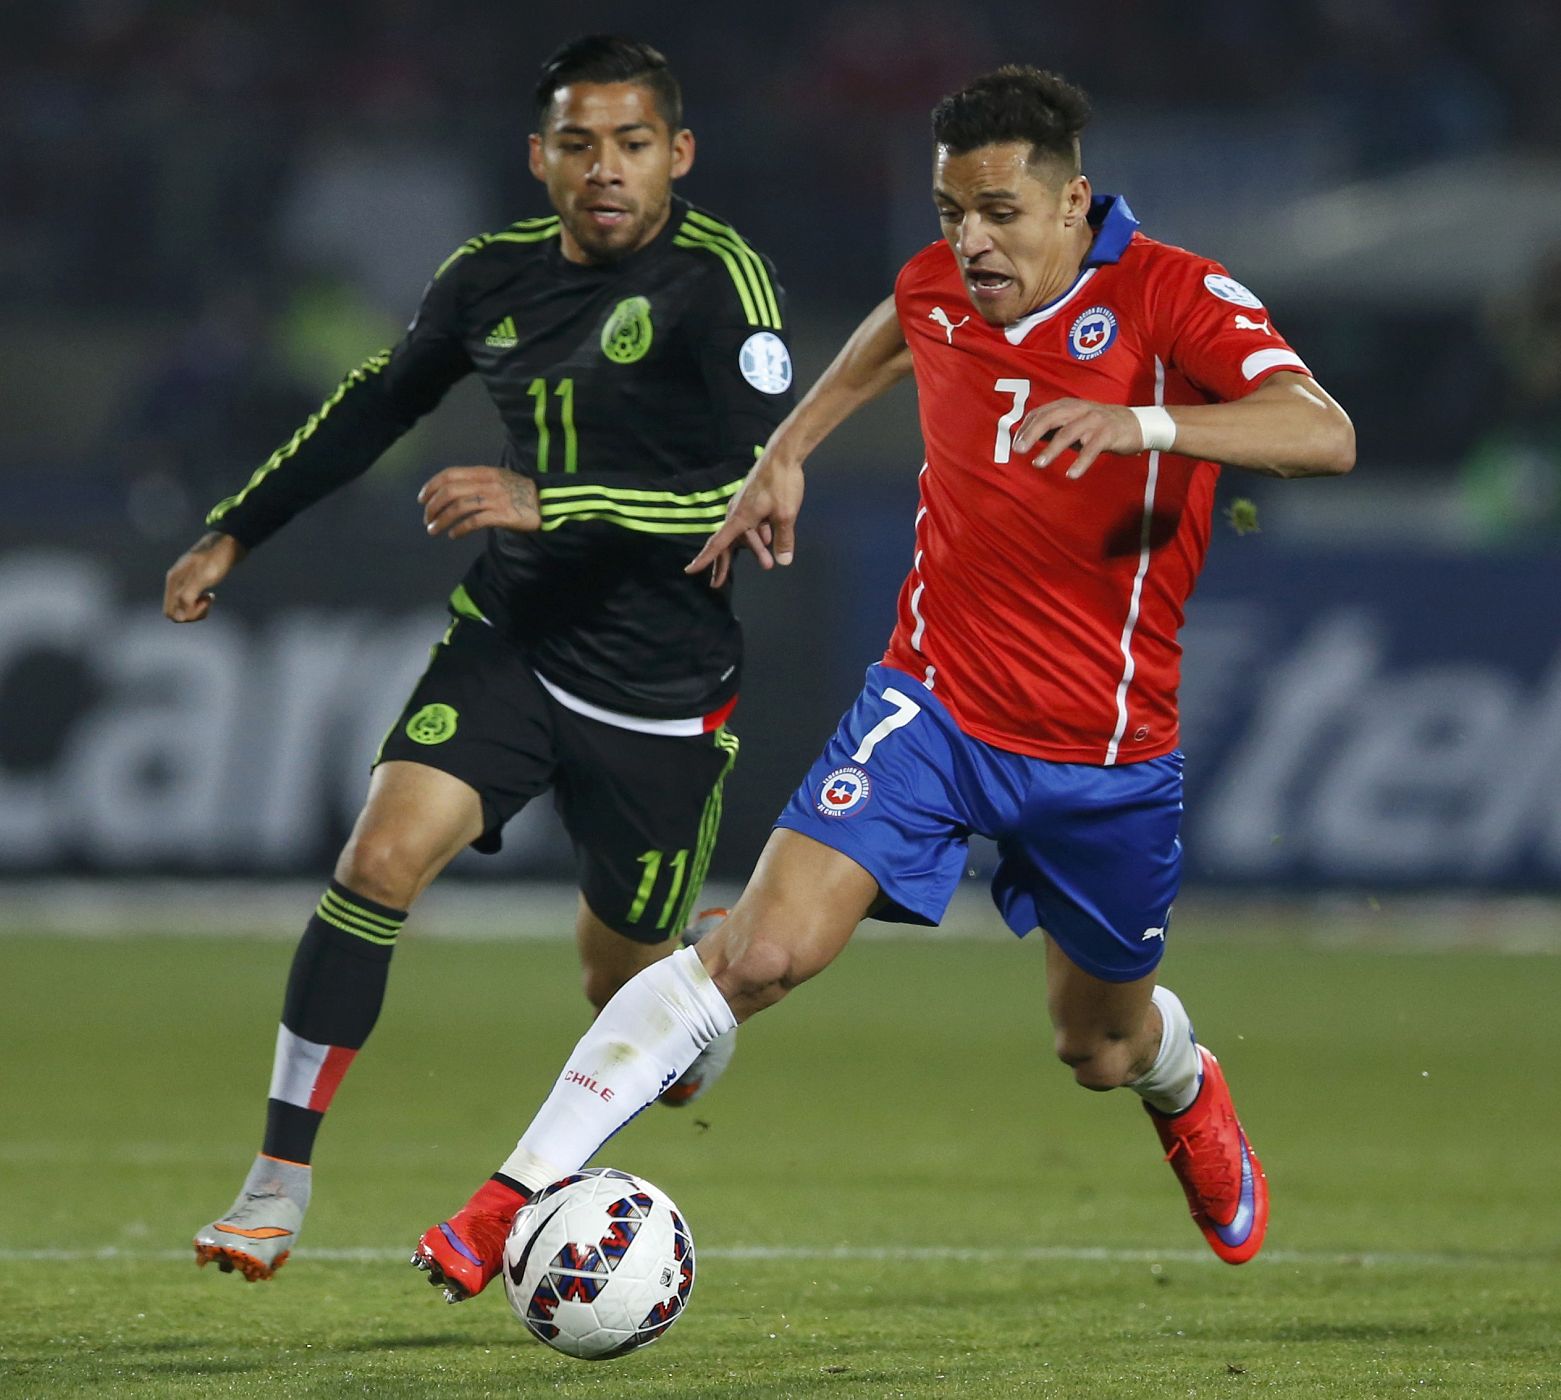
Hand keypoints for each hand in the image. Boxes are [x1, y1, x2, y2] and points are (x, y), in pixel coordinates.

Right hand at [163, 531, 246, 622]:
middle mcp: (175, 582)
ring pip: (183, 607)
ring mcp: (184, 581)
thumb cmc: (217, 558)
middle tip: (207, 602)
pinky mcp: (193, 581)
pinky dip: (200, 603)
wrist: (229, 543)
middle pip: (176, 612)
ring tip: (210, 597)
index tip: (203, 601)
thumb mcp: (203, 576)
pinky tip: (210, 595)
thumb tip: (178, 613)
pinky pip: (191, 600)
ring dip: (197, 608)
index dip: (188, 614)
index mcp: (174, 581)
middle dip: (192, 613)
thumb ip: (188, 594)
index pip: (171, 611)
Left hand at [418, 466, 541, 538]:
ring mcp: (494, 499)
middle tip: (427, 519)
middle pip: (450, 492)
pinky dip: (460, 529)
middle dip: (433, 506)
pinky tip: (453, 535)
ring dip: (442, 520)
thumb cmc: (522, 492)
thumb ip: (478, 482)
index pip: (450, 474)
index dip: (432, 486)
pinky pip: (474, 522)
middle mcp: (486, 483)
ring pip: (459, 508)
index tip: (422, 499)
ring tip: (433, 530)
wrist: (547, 502)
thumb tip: (453, 492)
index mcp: (484, 472)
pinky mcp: (502, 515)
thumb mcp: (499, 478)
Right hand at [685, 453, 804, 587]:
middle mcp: (737, 513)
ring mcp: (744, 507)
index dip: (705, 559)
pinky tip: (771, 538)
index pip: (718, 544)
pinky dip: (760, 534)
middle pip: (727, 544)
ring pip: (744, 535)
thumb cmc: (781, 484)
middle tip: (717, 584)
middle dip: (723, 564)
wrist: (784, 455)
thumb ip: (783, 540)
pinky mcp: (753, 502)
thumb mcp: (785, 516)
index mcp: (739, 517)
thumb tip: (782, 561)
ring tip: (767, 562)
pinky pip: (752, 524)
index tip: (690, 570)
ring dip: (754, 548)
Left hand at [1012, 398, 1145, 477]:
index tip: (1015, 444)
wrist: (1136, 424)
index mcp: (1068, 405)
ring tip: (1038, 464)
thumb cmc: (1099, 426)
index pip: (1041, 413)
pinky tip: (1071, 475)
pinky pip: (1091, 449)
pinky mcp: (1108, 434)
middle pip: (1050, 418)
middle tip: (1019, 450)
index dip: (1026, 428)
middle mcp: (1079, 409)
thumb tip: (1025, 437)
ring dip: (1051, 449)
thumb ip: (1053, 428)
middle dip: (1032, 434)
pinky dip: (1080, 462)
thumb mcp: (1074, 422)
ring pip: (1068, 433)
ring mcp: (1094, 420)